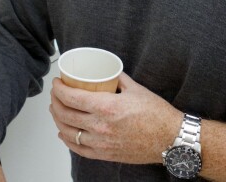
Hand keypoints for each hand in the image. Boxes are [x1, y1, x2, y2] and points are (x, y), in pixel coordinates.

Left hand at [49, 73, 180, 164]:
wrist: (170, 139)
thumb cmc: (157, 115)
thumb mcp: (135, 88)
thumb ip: (117, 78)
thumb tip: (106, 71)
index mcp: (106, 107)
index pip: (71, 97)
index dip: (58, 89)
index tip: (57, 83)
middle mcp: (100, 126)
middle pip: (64, 114)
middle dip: (55, 101)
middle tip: (56, 94)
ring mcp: (101, 142)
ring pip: (67, 132)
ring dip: (58, 119)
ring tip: (57, 110)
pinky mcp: (104, 154)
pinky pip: (78, 149)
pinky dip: (67, 140)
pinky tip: (64, 133)